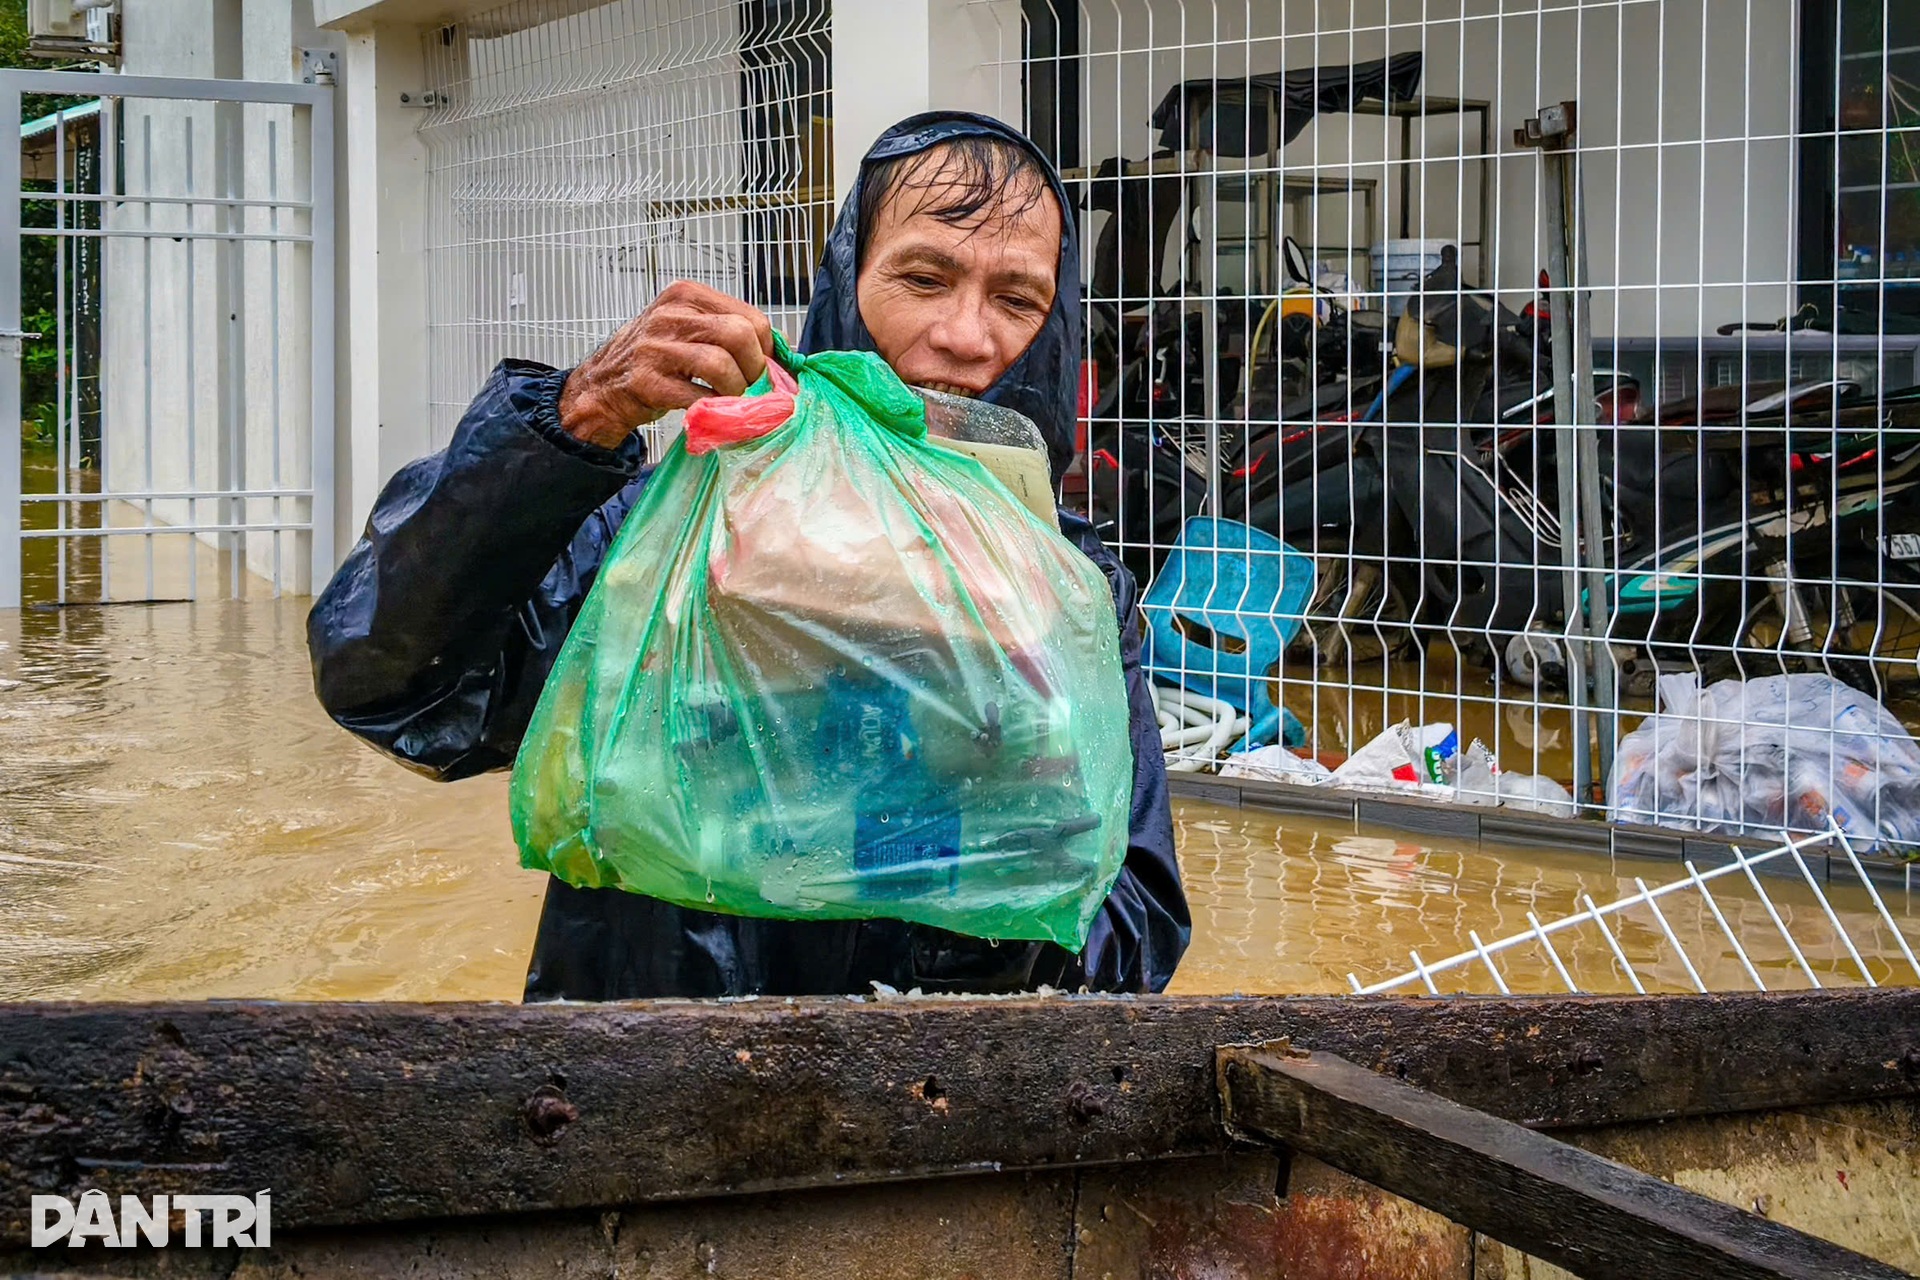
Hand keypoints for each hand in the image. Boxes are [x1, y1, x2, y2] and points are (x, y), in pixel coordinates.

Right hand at [558, 282, 773, 448]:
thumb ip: (728, 333)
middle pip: (739, 335)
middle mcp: (670, 315)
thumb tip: (782, 352)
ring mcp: (655, 347)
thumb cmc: (654, 359)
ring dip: (737, 390)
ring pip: (720, 364)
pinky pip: (698, 396)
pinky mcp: (647, 381)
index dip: (767, 349)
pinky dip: (715, 408)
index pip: (750, 316)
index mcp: (687, 296)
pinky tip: (714, 410)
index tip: (766, 368)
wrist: (603, 386)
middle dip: (755, 368)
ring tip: (734, 400)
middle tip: (753, 388)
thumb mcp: (689, 331)